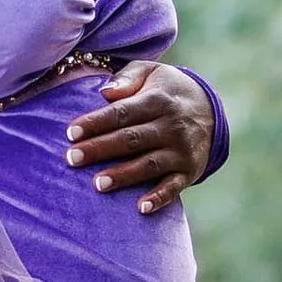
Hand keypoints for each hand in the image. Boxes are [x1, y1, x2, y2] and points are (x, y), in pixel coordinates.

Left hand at [64, 59, 215, 214]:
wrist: (210, 108)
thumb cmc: (165, 90)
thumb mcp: (151, 72)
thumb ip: (127, 78)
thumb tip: (104, 92)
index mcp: (157, 100)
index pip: (122, 112)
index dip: (96, 123)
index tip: (71, 133)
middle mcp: (171, 126)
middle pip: (131, 139)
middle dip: (100, 149)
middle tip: (72, 158)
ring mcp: (181, 151)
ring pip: (149, 164)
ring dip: (124, 175)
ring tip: (97, 184)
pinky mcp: (189, 171)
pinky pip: (174, 187)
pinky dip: (159, 198)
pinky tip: (141, 208)